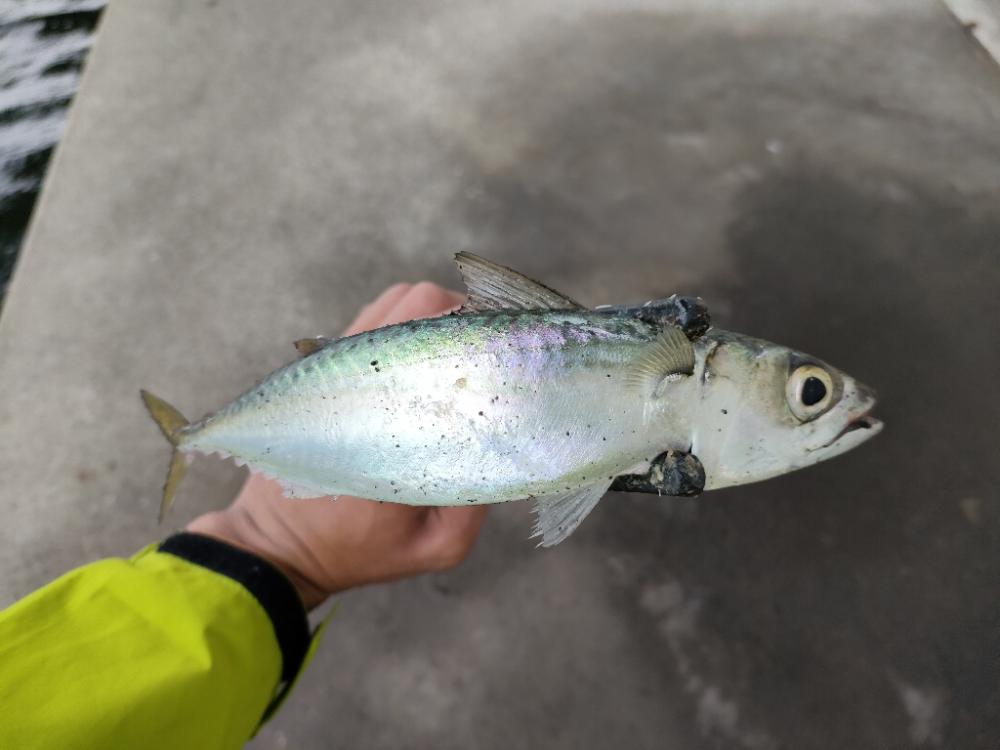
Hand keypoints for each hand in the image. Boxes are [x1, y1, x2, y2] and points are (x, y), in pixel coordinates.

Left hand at [187, 283, 487, 608]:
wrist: (277, 548)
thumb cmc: (355, 550)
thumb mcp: (432, 548)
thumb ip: (472, 509)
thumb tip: (504, 451)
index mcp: (389, 419)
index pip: (440, 343)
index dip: (480, 336)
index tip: (505, 354)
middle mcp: (357, 376)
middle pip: (420, 302)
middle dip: (463, 315)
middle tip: (486, 349)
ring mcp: (335, 363)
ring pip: (397, 300)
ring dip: (434, 314)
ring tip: (458, 349)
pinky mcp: (322, 365)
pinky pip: (371, 317)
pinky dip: (405, 322)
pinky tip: (422, 356)